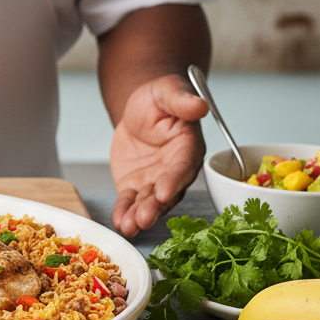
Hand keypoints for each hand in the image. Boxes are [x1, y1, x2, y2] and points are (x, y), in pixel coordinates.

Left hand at [110, 74, 208, 237]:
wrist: (140, 108)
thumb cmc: (160, 98)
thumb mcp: (168, 91)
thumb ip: (182, 101)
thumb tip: (200, 105)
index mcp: (188, 148)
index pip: (182, 167)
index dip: (174, 180)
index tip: (165, 193)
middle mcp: (174, 170)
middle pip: (166, 192)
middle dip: (155, 207)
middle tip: (143, 220)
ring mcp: (155, 181)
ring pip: (148, 202)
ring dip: (139, 216)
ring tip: (129, 227)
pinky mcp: (135, 185)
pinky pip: (129, 201)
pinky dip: (123, 212)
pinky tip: (118, 223)